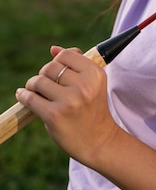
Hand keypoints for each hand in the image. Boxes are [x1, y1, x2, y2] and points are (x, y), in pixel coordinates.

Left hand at [16, 47, 119, 165]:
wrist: (99, 140)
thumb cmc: (93, 108)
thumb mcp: (92, 82)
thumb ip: (75, 63)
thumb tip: (53, 48)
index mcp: (95, 73)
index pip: (65, 55)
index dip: (57, 61)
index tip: (56, 71)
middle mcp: (84, 85)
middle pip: (50, 67)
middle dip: (44, 74)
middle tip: (47, 84)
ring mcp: (69, 101)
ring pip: (39, 81)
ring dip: (33, 85)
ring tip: (36, 91)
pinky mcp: (54, 116)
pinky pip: (30, 99)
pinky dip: (24, 95)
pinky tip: (23, 95)